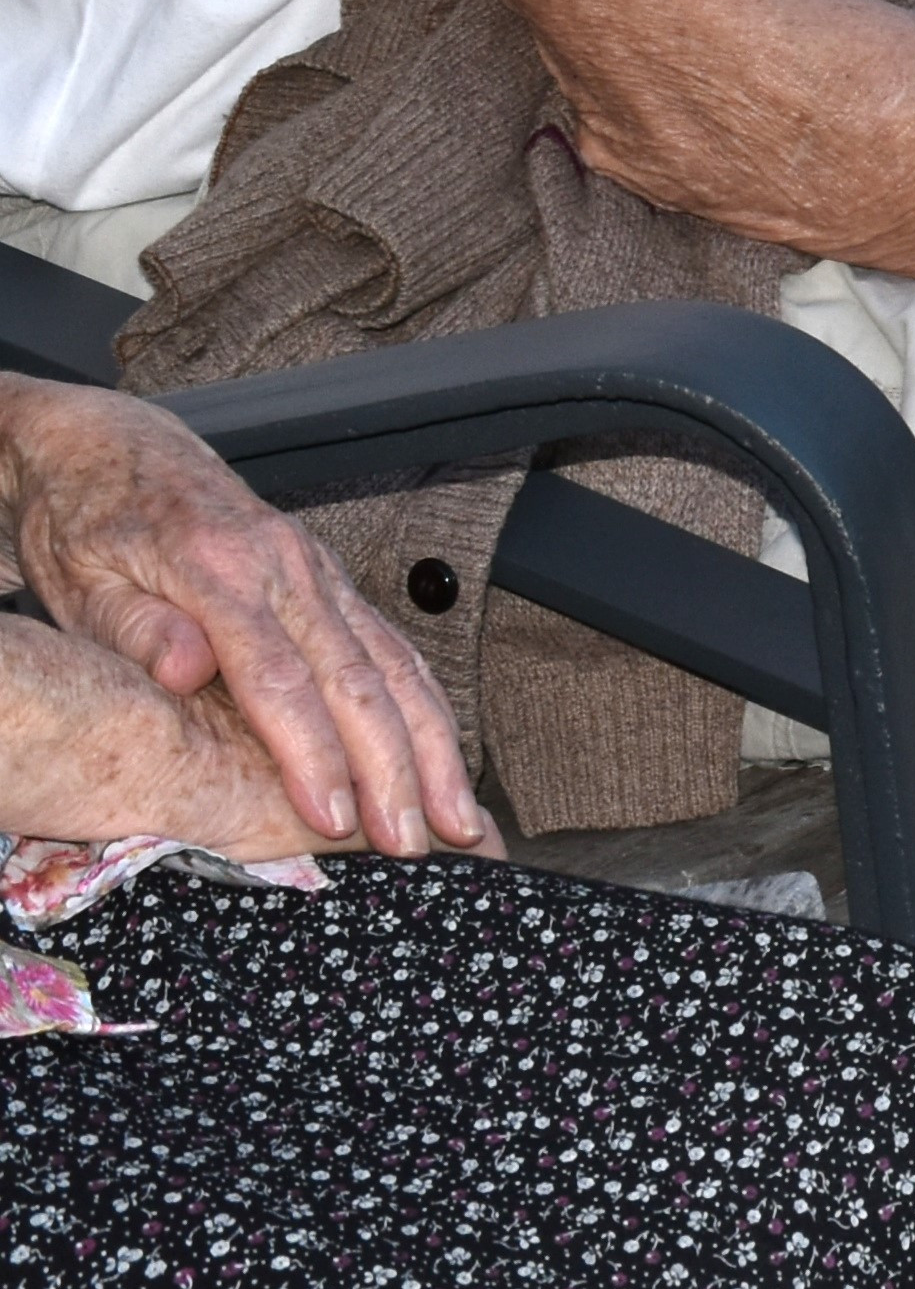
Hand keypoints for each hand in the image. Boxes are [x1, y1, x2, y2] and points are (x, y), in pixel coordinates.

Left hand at [0, 385, 479, 856]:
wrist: (115, 448)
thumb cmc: (88, 522)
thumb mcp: (80, 579)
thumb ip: (138, 630)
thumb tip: (188, 674)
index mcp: (221, 571)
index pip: (281, 679)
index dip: (314, 754)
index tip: (335, 818)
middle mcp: (289, 569)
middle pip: (360, 679)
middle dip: (398, 767)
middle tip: (420, 841)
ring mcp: (321, 572)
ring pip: (396, 664)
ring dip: (433, 745)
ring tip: (459, 814)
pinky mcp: (333, 581)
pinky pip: (393, 648)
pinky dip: (427, 706)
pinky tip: (445, 754)